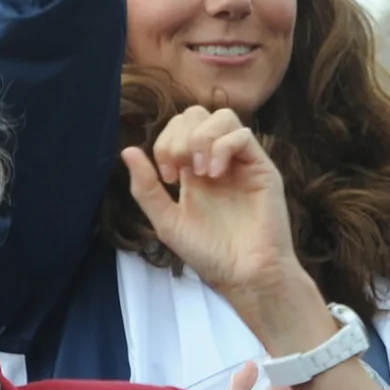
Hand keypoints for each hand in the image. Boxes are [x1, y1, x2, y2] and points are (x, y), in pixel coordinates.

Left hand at [122, 106, 304, 304]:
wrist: (244, 276)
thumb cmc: (209, 254)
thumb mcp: (167, 221)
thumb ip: (146, 188)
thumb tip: (127, 151)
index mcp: (193, 170)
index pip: (177, 128)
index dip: (165, 142)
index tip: (167, 178)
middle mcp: (217, 160)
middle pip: (197, 114)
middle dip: (180, 136)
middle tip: (180, 171)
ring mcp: (241, 162)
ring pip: (222, 116)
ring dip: (202, 138)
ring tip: (201, 173)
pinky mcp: (262, 168)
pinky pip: (243, 135)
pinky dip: (223, 147)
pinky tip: (216, 174)